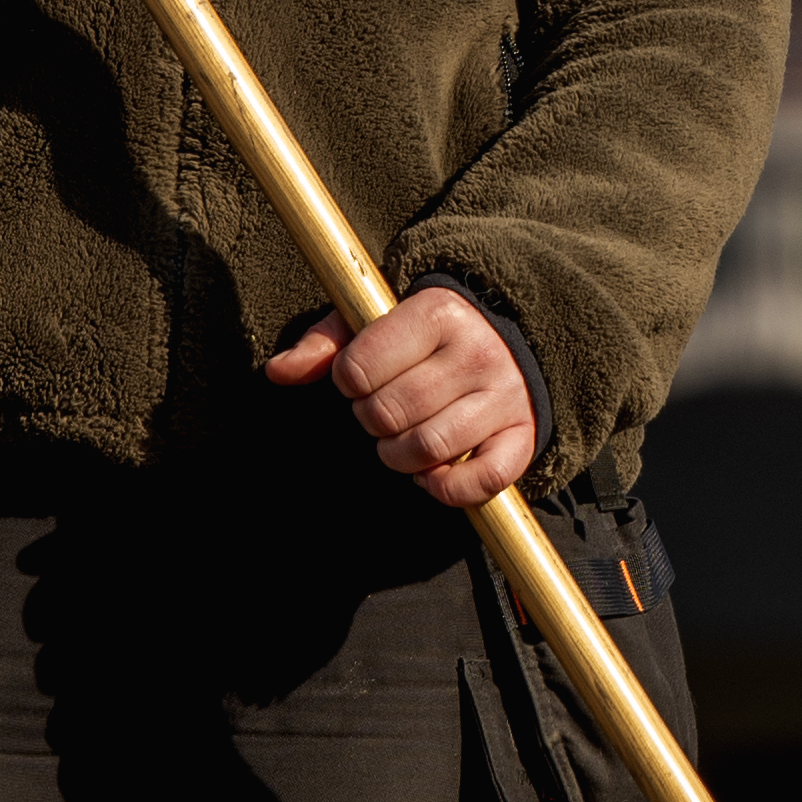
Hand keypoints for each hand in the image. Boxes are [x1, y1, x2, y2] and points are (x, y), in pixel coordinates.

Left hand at [263, 281, 537, 510]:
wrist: (517, 335)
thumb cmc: (429, 336)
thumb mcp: (378, 322)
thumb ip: (326, 343)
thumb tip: (278, 371)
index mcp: (437, 313)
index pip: (358, 368)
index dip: (347, 382)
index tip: (360, 378)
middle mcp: (476, 352)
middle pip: (388, 412)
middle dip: (370, 421)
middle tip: (380, 411)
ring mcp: (504, 396)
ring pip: (428, 448)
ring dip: (398, 456)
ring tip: (399, 440)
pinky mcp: (522, 436)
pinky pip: (479, 480)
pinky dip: (446, 488)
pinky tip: (431, 471)